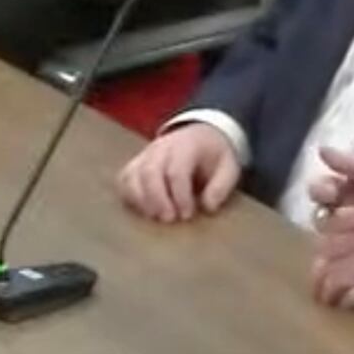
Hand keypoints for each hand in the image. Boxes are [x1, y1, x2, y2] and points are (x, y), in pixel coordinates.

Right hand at [116, 124, 242, 222]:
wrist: (202, 134)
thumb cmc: (214, 154)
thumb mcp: (229, 166)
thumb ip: (221, 186)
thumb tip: (208, 207)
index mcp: (186, 146)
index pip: (177, 170)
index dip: (180, 195)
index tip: (188, 214)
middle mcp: (161, 148)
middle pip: (150, 172)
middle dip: (157, 198)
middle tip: (168, 219)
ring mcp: (145, 154)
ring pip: (132, 174)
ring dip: (140, 199)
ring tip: (154, 217)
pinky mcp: (136, 163)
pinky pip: (124, 178)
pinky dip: (128, 195)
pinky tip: (141, 210)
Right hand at [306, 149, 353, 308]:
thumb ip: (353, 166)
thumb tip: (320, 148)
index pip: (324, 199)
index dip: (321, 194)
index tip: (330, 194)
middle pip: (325, 234)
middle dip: (333, 230)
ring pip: (329, 268)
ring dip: (324, 272)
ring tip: (326, 274)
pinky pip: (349, 295)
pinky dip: (345, 296)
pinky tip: (345, 296)